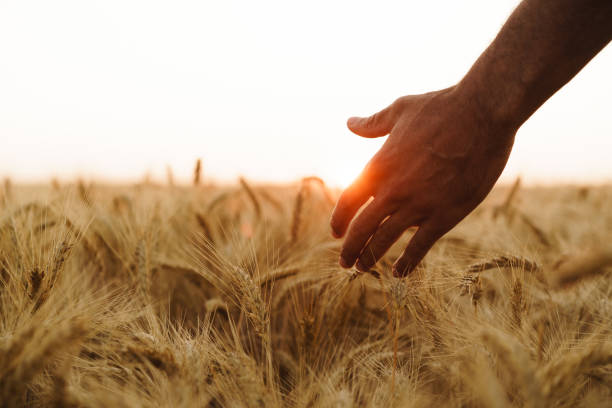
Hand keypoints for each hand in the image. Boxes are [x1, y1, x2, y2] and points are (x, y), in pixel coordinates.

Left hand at [330, 86, 515, 276]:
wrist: (482, 113)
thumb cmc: (441, 107)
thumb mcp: (400, 109)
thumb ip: (373, 123)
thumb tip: (349, 123)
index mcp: (379, 166)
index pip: (349, 201)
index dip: (339, 219)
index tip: (334, 233)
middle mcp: (393, 190)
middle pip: (361, 227)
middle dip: (350, 248)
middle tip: (344, 262)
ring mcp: (418, 205)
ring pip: (385, 240)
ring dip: (370, 257)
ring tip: (362, 269)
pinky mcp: (446, 215)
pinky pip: (420, 246)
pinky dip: (408, 262)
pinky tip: (399, 273)